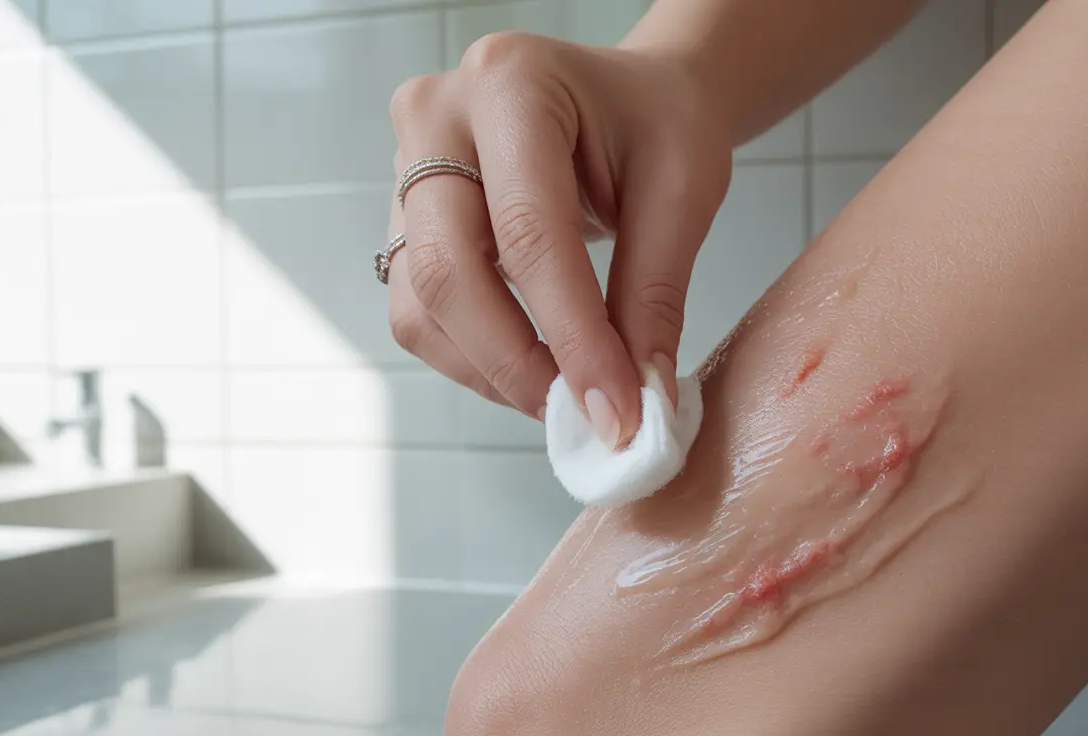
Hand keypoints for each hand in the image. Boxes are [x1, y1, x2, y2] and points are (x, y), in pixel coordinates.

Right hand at [386, 31, 731, 447]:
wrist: (626, 99)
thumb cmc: (658, 123)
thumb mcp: (683, 188)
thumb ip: (653, 294)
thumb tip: (636, 399)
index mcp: (510, 81)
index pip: (529, 233)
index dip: (572, 335)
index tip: (617, 411)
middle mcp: (436, 115)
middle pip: (448, 270)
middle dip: (518, 363)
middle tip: (586, 419)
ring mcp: (405, 166)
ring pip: (420, 303)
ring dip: (491, 371)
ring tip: (566, 399)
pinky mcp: (404, 217)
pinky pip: (418, 310)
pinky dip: (474, 357)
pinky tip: (533, 370)